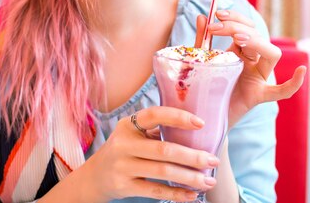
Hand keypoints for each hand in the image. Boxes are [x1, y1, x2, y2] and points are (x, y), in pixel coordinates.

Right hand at [80, 106, 219, 201]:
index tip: (201, 123)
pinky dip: (176, 194)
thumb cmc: (124, 149)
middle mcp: (122, 144)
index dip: (178, 117)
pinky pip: (155, 191)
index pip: (153, 115)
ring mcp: (122, 166)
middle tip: (213, 159)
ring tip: (208, 180)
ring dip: (189, 177)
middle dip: (192, 156)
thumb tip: (194, 128)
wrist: (95, 176)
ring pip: (162, 172)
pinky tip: (192, 195)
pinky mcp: (124, 186)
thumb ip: (154, 129)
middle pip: (164, 149)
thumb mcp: (132, 133)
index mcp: (127, 125)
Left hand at [194, 10, 305, 126]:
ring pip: (271, 55)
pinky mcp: (259, 96)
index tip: (217, 14)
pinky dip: (293, 83)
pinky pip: (281, 92)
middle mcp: (253, 62)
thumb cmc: (204, 86)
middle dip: (237, 27)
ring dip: (257, 42)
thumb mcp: (201, 61)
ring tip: (238, 38)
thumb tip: (201, 17)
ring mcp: (259, 78)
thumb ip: (203, 41)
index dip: (235, 18)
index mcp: (241, 51)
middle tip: (215, 28)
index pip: (246, 27)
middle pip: (258, 36)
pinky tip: (300, 71)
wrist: (204, 115)